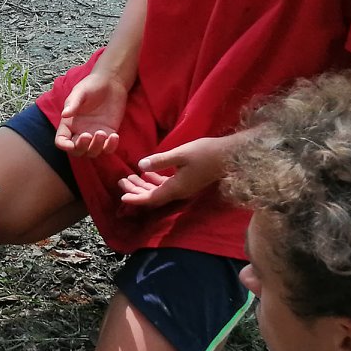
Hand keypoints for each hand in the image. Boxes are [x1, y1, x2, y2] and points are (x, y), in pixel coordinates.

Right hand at [54, 68, 129, 159]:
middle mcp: (80, 132)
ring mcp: (95, 135)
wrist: (111, 82)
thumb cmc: (92, 85)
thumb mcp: (80, 92)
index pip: (62, 141)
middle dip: (82, 148)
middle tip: (88, 135)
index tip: (72, 144)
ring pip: (92, 152)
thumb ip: (73, 103)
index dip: (64, 146)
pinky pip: (108, 149)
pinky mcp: (109, 134)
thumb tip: (64, 114)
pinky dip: (111, 147)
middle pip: (77, 151)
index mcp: (69, 124)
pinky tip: (114, 136)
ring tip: (102, 133)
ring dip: (96, 147)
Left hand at [117, 136, 234, 207]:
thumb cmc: (205, 153)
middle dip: (136, 191)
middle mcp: (178, 191)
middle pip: (153, 196)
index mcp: (176, 188)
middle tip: (121, 181)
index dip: (136, 198)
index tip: (122, 197)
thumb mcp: (181, 154)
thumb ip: (160, 161)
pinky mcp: (187, 181)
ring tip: (129, 177)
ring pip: (159, 190)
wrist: (230, 155)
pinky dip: (154, 180)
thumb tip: (141, 165)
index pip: (152, 198)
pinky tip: (147, 172)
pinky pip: (166, 185)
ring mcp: (183, 187)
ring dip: (143, 185)